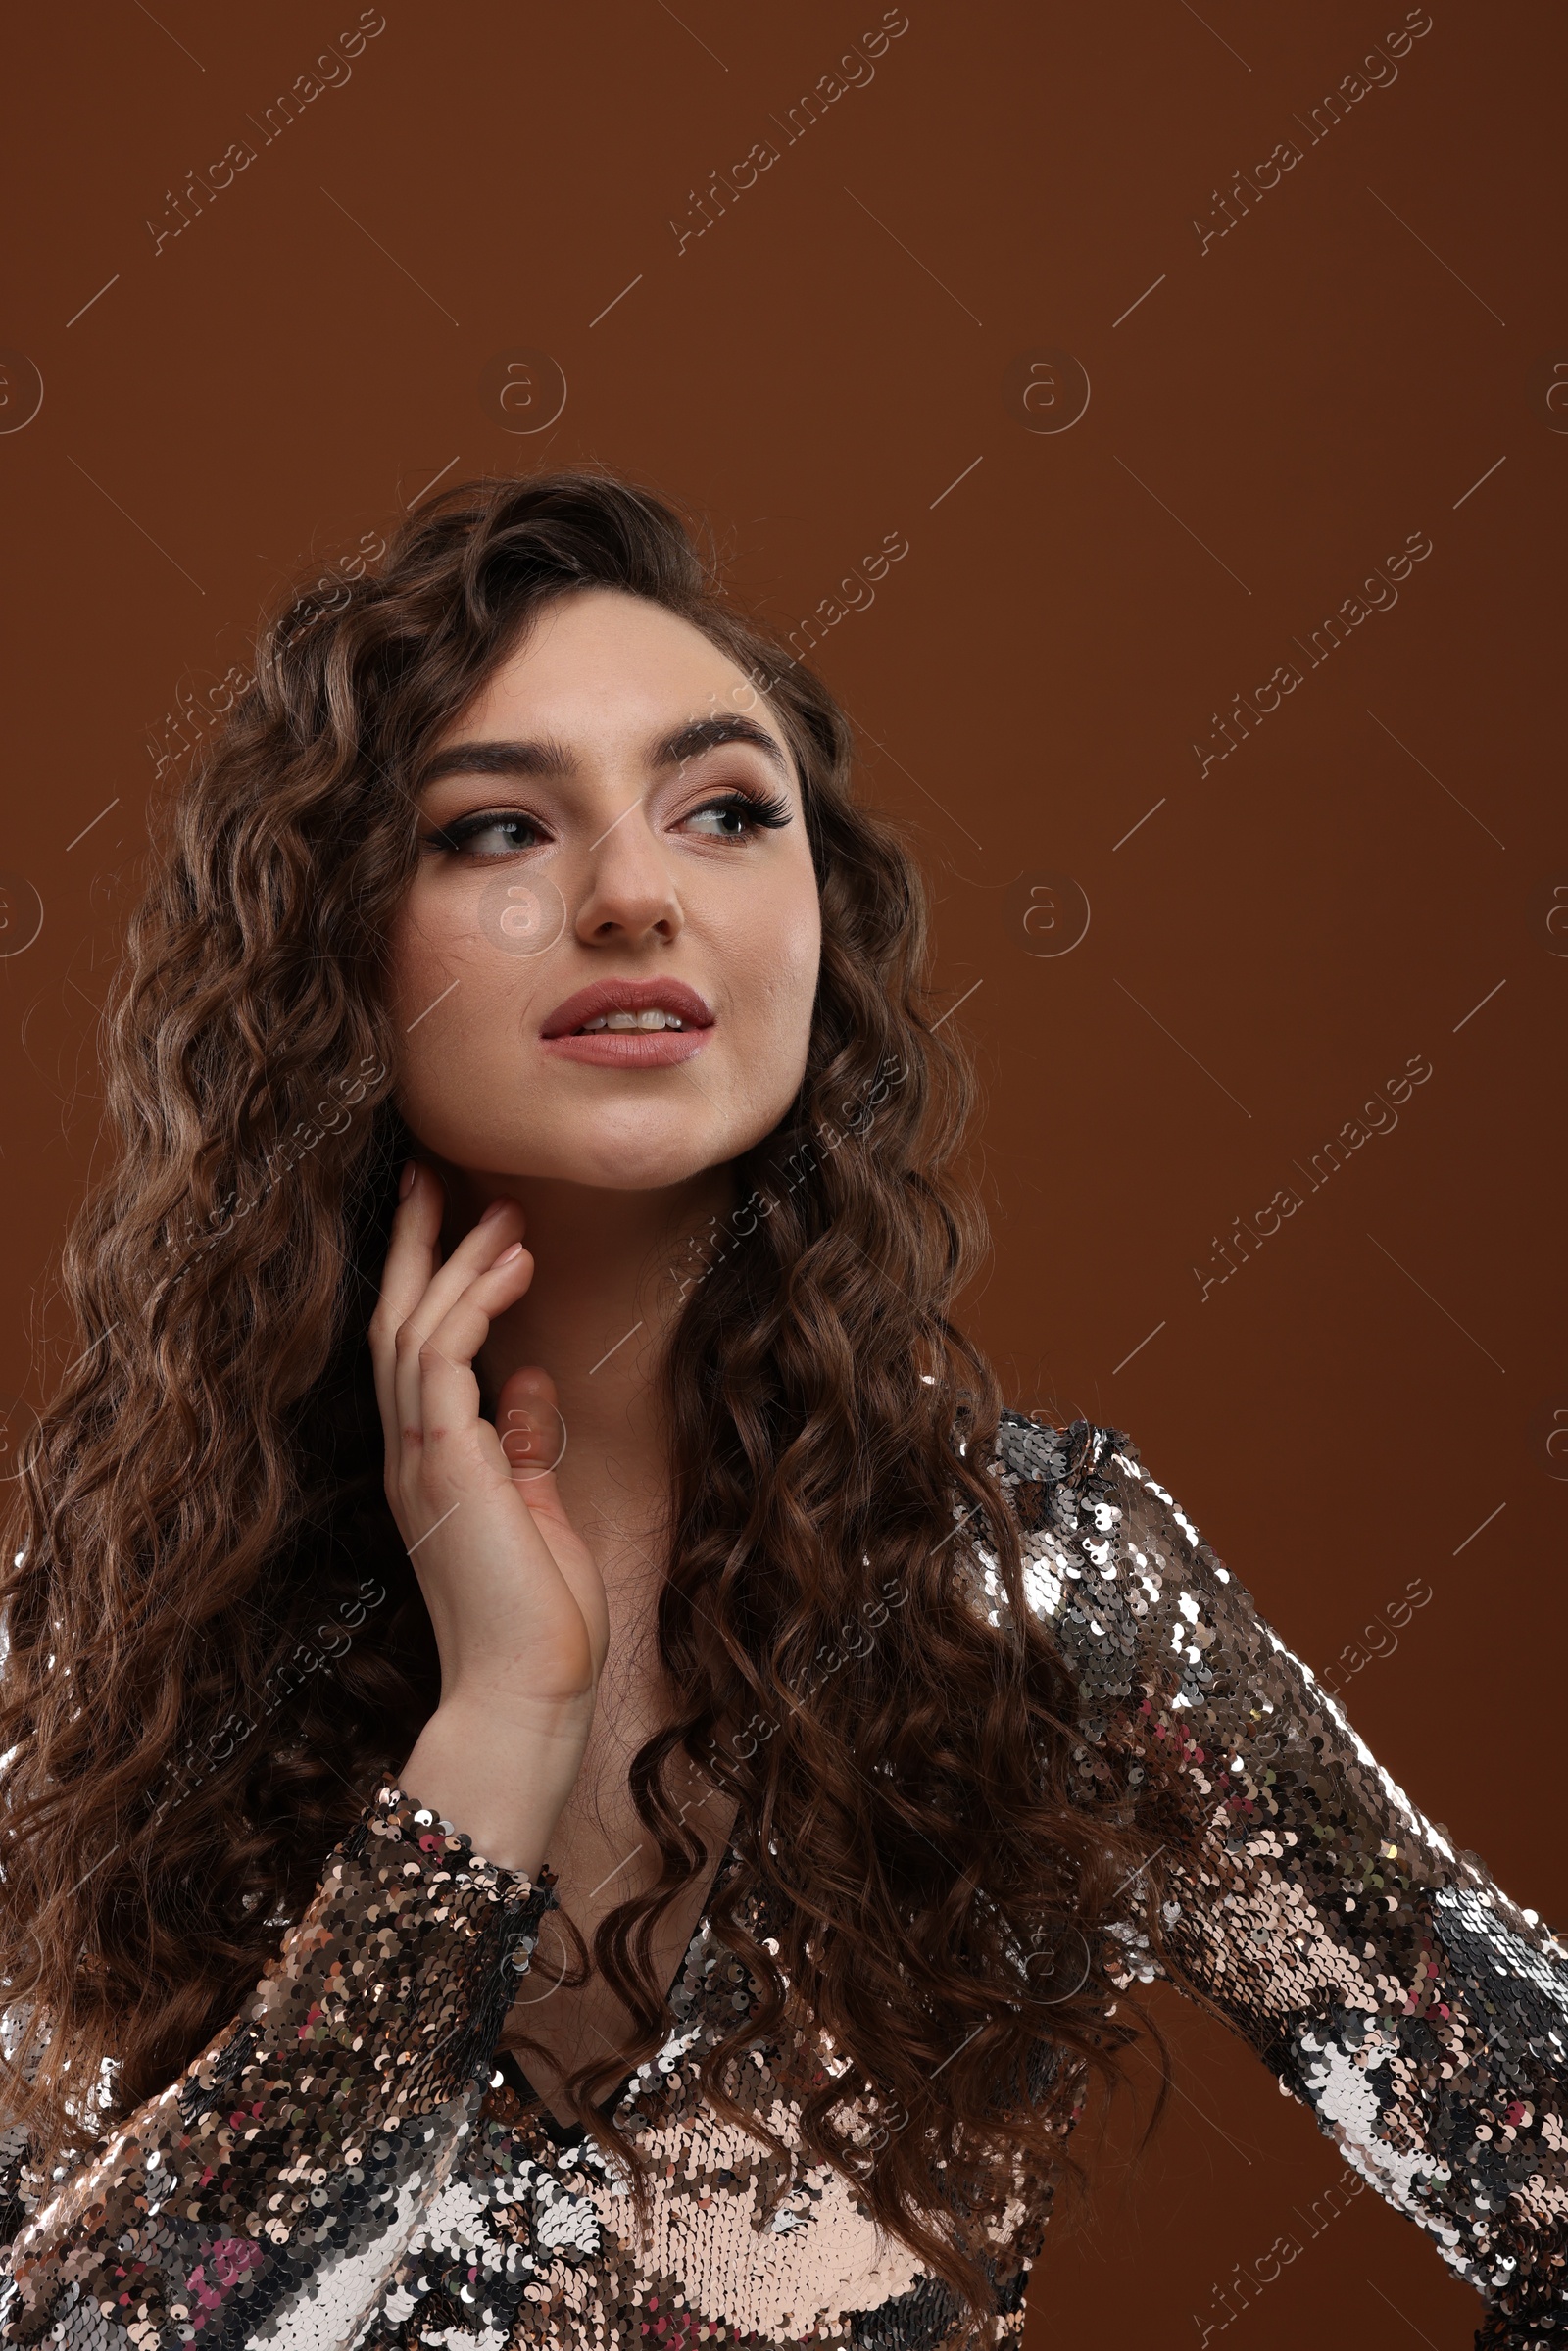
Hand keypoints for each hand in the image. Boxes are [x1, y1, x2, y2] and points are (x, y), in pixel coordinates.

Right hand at [368, 1164, 608, 1865]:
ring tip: (500, 1207)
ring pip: (415, 1327)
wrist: (524, 1692)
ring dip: (456, 1259)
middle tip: (436, 1172)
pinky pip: (443, 1356)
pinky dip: (473, 1301)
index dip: (430, 1279)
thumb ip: (525, 1447)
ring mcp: (420, 1456)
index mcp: (430, 1463)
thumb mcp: (537, 1513)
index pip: (416, 1350)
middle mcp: (412, 1452)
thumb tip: (530, 1383)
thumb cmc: (539, 1621)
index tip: (458, 1219)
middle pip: (397, 1321)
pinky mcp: (444, 1461)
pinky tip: (513, 1264)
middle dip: (417, 1244)